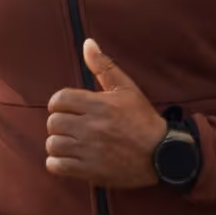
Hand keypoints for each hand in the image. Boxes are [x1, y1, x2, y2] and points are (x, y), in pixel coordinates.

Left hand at [44, 39, 167, 188]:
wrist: (162, 155)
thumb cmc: (143, 120)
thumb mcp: (127, 89)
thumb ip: (104, 66)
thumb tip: (88, 43)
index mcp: (100, 105)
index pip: (59, 100)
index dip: (60, 104)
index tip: (69, 109)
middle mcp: (92, 127)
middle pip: (53, 122)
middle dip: (59, 123)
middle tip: (71, 126)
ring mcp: (89, 151)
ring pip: (53, 144)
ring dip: (58, 143)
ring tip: (70, 143)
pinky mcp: (89, 171)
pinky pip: (56, 166)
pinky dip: (57, 163)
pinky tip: (68, 159)